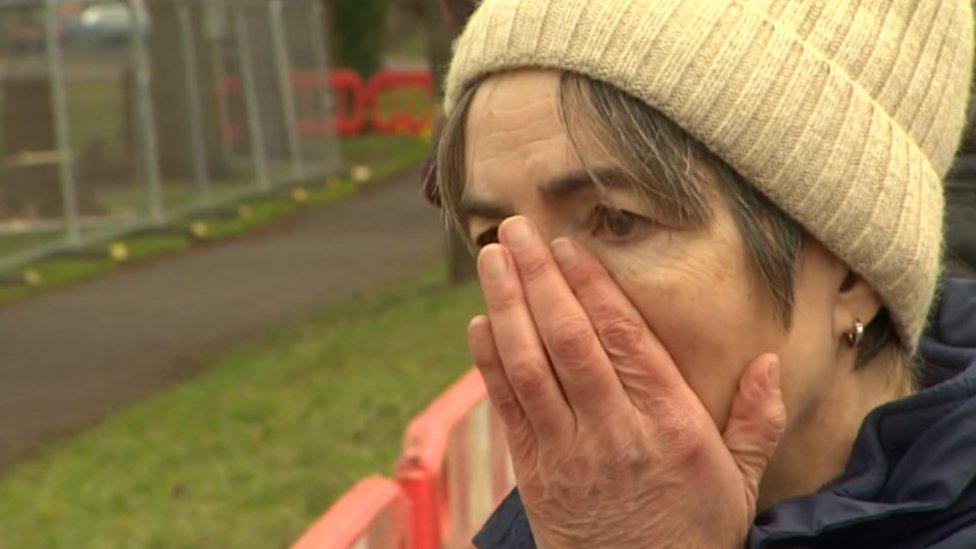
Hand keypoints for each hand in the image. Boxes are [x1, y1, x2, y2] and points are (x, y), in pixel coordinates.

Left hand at [467, 216, 786, 547]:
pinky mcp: (534, 472)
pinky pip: (506, 408)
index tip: (568, 245)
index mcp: (669, 423)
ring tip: (491, 258)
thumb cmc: (692, 532)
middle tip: (516, 228)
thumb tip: (767, 361)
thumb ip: (755, 420)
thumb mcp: (739, 481)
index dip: (591, 287)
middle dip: (539, 278)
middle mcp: (614, 430)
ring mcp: (567, 451)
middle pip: (568, 340)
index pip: (623, 339)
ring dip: (506, 306)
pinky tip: (480, 321)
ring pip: (529, 366)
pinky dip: (489, 362)